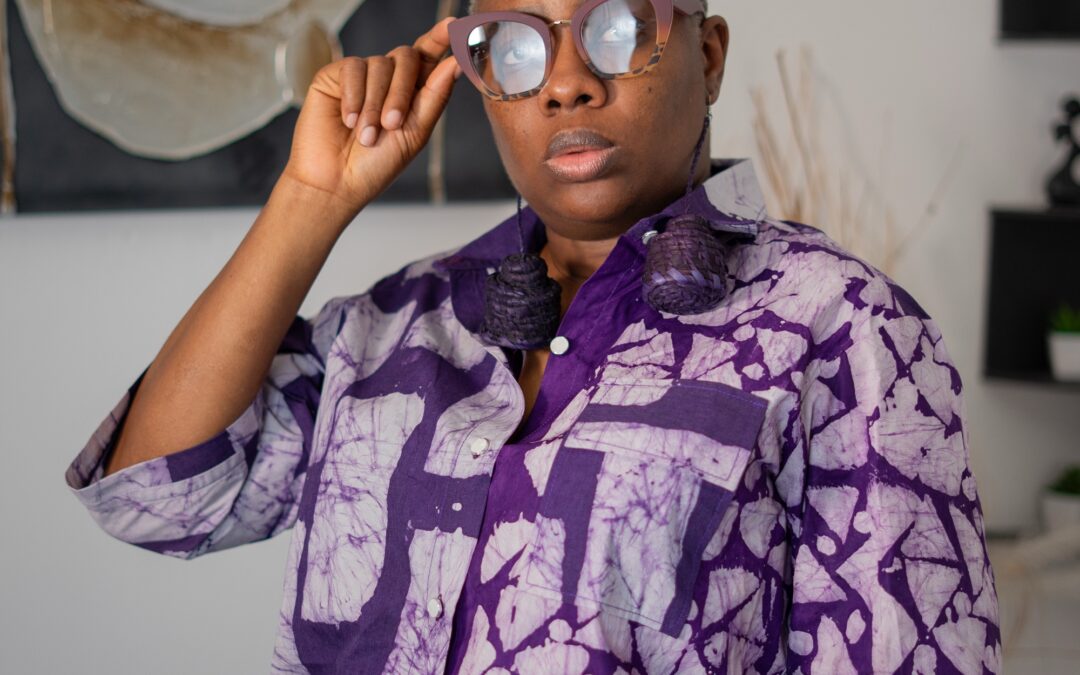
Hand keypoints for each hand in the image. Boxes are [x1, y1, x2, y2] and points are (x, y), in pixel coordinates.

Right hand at [280, 17, 460, 216]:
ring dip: (375, 103)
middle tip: (391, 124)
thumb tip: (456, 62)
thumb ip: (435, 95)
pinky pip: (352, 68)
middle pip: (406, 57)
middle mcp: (388, 80)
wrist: (336, 182)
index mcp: (412, 92)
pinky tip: (348, 120)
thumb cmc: (376, 165)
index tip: (455, 26)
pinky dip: (354, 96)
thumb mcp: (415, 132)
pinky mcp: (333, 76)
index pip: (429, 56)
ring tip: (366, 135)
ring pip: (379, 64)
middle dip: (401, 91)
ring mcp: (361, 76)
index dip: (441, 38)